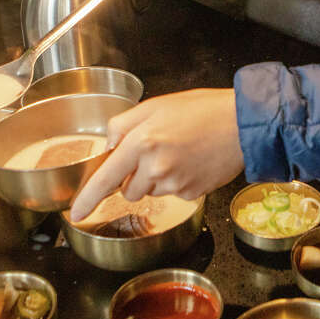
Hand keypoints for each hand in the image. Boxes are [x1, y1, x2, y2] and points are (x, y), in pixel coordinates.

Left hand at [69, 89, 244, 220]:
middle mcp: (155, 167)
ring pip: (150, 191)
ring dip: (156, 178)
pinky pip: (173, 193)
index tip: (77, 213)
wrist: (242, 124)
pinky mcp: (191, 193)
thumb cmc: (202, 110)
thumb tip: (109, 145)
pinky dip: (178, 182)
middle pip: (128, 189)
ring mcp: (174, 183)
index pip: (105, 178)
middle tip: (157, 150)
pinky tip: (191, 163)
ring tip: (179, 152)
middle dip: (135, 175)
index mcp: (142, 141)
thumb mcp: (156, 105)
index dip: (88, 198)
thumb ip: (124, 123)